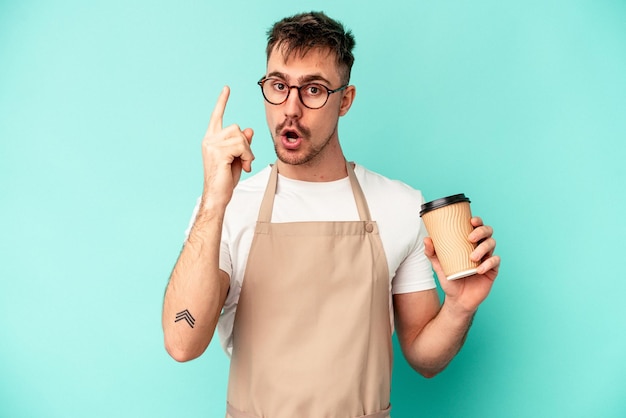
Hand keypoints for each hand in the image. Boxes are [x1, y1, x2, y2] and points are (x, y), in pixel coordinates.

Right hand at [200, 86, 254, 208]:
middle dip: (246, 144)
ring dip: (247, 152)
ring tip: (243, 164)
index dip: (222, 102)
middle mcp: (209, 139)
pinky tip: (243, 167)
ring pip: (240, 137)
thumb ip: (242, 143)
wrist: (217, 196)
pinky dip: (247, 157)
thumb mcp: (237, 158)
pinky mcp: (218, 151)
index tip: (227, 89)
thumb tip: (249, 129)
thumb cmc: (225, 180)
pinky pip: (242, 146)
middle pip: (236, 127)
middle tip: (245, 161)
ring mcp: (212, 144)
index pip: (217, 116)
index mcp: (211, 139)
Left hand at [424, 216, 499, 313]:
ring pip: (492, 245)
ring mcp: (487, 258)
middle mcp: (480, 248)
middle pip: (488, 233)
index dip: (478, 221)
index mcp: (470, 244)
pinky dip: (488, 263)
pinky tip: (479, 269)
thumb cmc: (450, 279)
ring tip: (472, 257)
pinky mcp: (492, 270)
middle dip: (481, 231)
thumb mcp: (439, 265)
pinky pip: (495, 262)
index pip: (477, 227)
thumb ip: (432, 253)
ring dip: (483, 248)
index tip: (471, 221)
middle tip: (470, 238)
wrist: (457, 299)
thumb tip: (427, 239)